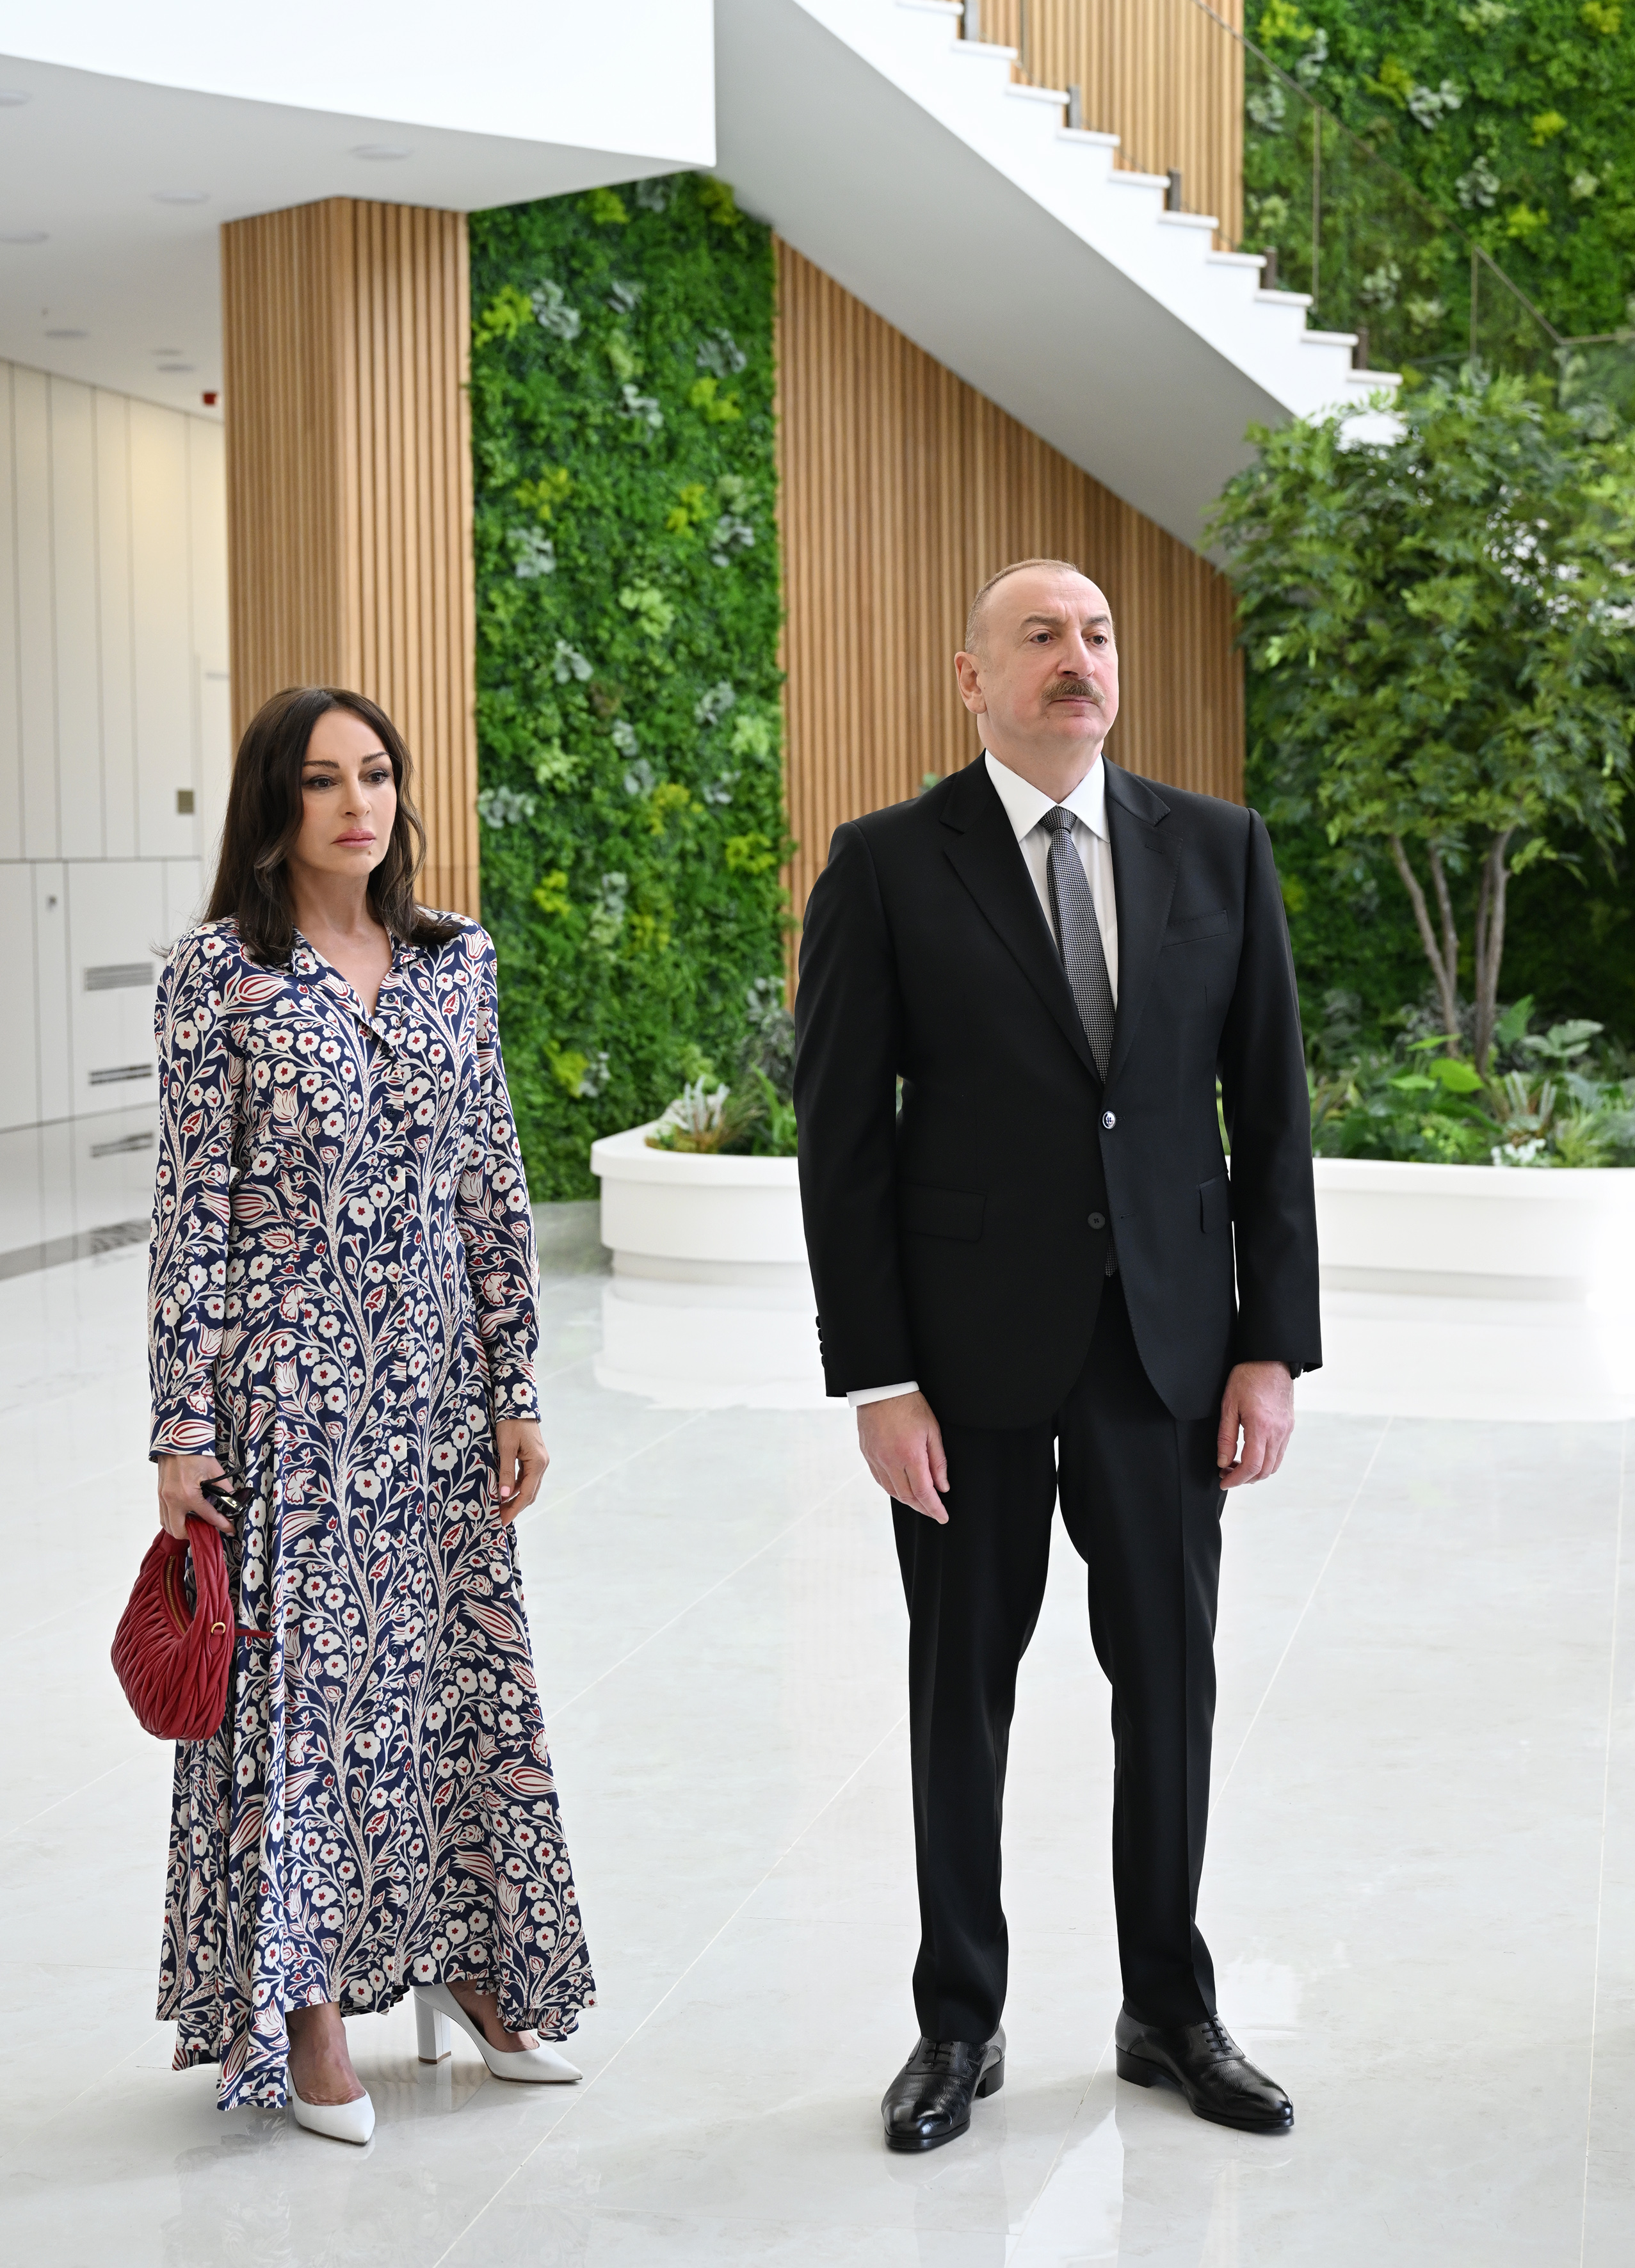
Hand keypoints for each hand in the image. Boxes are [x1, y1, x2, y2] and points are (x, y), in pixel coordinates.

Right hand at [157, 1452, 231, 1539]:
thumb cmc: (195, 1453)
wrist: (177, 1439)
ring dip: (182, 1527)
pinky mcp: (160, 1494)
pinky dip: (174, 1519)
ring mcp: (163, 1498)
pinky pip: (163, 1514)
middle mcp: (172, 1500)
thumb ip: (225, 1489)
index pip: (208, 1517)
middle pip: (179, 1531)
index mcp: (188, 1495)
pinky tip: (186, 1513)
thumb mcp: (215, 1471)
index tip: (229, 1529)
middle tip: (207, 1528)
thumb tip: (234, 1501)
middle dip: (194, 1533)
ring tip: (196, 1522)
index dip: (222, 1525)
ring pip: (168, 1525)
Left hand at [494, 1419, 548, 1525]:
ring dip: (515, 1498)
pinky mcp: (534, 1458)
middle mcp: (542, 1464)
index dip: (514, 1509)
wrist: (518, 1404)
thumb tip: (504, 1495)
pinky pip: (526, 1478)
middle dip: (515, 1507)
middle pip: (529, 1493)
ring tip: (499, 1508)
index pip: (526, 1494)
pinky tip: (504, 1492)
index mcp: (537, 1463)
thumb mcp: (505, 1447)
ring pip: (528, 1487)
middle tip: (498, 1519)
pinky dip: (516, 1487)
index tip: (502, 1521)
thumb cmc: (511, 1423)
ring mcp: (539, 1461)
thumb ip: (506, 1472)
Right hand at [857, 1391, 948, 1522]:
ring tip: (920, 1503)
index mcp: (910, 1455)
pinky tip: (901, 1489)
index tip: (943, 1517)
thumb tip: (943, 1486)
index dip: (934, 1508)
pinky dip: (892, 1489)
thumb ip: (938, 1461)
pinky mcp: (867, 1454)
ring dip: (907, 1501)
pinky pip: (880, 1480)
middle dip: (922, 1508)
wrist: (881, 1389)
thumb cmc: (910, 1405)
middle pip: (907, 1497)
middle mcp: (890, 1461)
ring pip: (892, 1491)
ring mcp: (876, 1459)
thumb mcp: (932, 1430)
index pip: (924, 1492)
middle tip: (934, 1512)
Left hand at [1216, 1361, 1293, 1489]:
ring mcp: (1286, 1430)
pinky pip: (1280, 1453)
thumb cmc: (1247, 1377)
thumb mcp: (1228, 1405)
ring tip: (1237, 1464)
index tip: (1224, 1482)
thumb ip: (1225, 1437)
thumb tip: (1223, 1461)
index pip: (1252, 1466)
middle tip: (1227, 1473)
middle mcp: (1278, 1432)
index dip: (1236, 1479)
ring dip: (1256, 1472)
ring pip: (1275, 1465)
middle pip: (1265, 1471)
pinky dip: (1266, 1461)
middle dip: (1245, 1478)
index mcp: (1261, 1427)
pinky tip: (1251, 1453)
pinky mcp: (1289, 1426)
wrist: (1271, 1359)